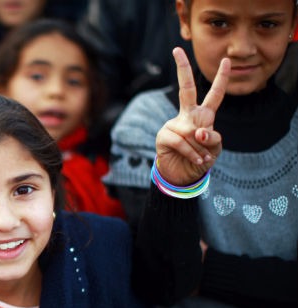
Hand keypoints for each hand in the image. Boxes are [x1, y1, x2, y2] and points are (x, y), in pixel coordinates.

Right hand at [155, 47, 230, 184]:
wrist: (183, 175)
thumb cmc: (201, 158)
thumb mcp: (215, 148)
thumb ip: (212, 137)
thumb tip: (198, 132)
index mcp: (203, 115)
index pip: (215, 95)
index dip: (222, 78)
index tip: (226, 60)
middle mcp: (188, 116)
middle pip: (186, 88)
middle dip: (182, 68)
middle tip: (176, 50)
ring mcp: (174, 124)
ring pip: (192, 131)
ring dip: (200, 149)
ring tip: (201, 158)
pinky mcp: (164, 135)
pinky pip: (182, 141)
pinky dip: (192, 153)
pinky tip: (196, 160)